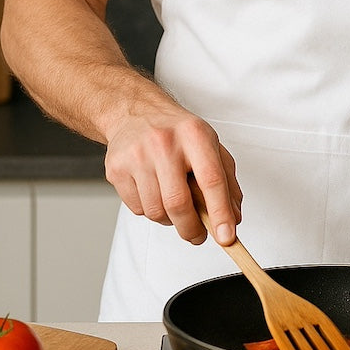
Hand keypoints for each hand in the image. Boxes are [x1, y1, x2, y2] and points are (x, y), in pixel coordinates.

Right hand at [104, 98, 241, 246]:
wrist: (136, 112)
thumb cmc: (177, 132)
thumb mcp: (209, 145)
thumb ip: (226, 181)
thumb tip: (234, 218)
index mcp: (195, 135)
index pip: (211, 180)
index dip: (221, 212)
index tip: (227, 237)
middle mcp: (164, 143)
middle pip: (179, 203)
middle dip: (192, 229)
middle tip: (198, 235)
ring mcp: (137, 156)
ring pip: (156, 211)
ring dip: (170, 220)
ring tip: (174, 204)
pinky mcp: (116, 169)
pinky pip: (137, 209)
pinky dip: (150, 211)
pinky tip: (154, 192)